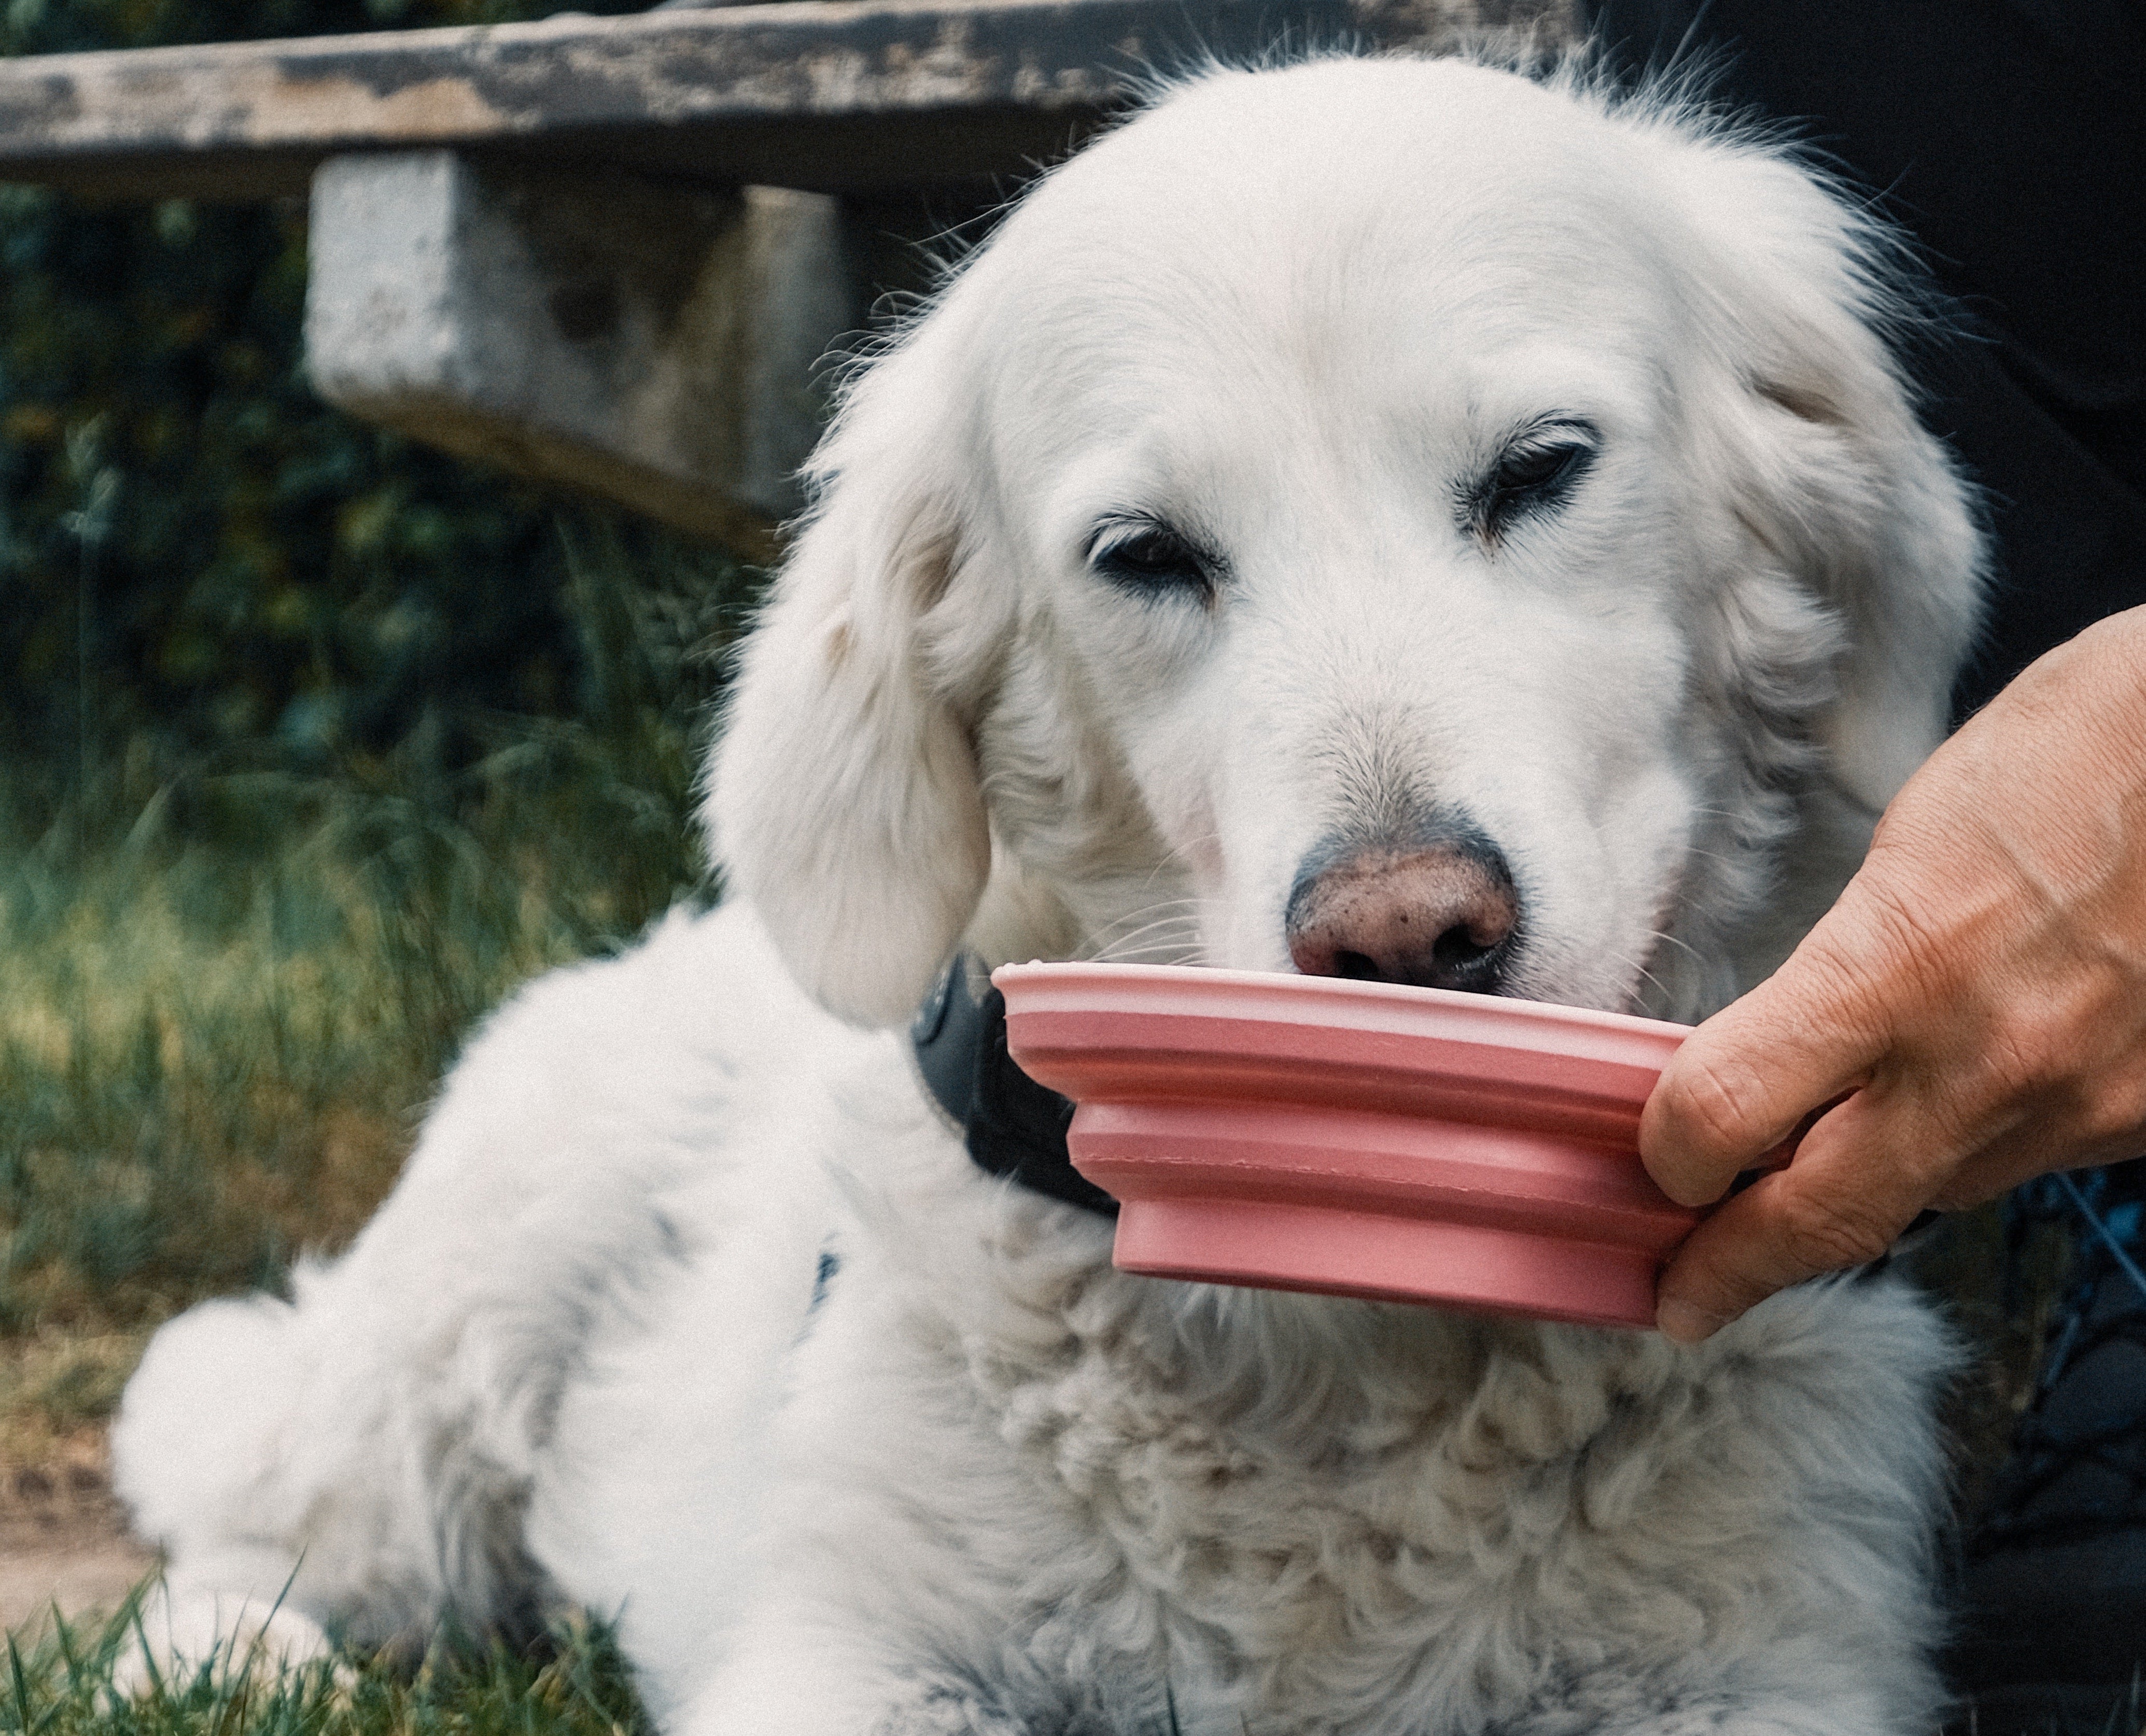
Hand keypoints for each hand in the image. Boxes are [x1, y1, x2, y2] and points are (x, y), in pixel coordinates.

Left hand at [1642, 604, 2145, 1342]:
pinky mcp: (2144, 1120)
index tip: (1652, 1159)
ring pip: (1928, 1193)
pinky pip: (2024, 1157)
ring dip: (1857, 1190)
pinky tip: (1958, 1093)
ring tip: (1800, 1179)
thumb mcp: (1918, 835)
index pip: (1725, 1113)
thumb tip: (1780, 1041)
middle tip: (1679, 1299)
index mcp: (1903, 965)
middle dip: (1733, 1269)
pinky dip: (1969, 1143)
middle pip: (1821, 1217)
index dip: (1668, 1151)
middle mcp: (1991, 1061)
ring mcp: (2083, 1106)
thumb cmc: (2090, 746)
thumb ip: (1844, 957)